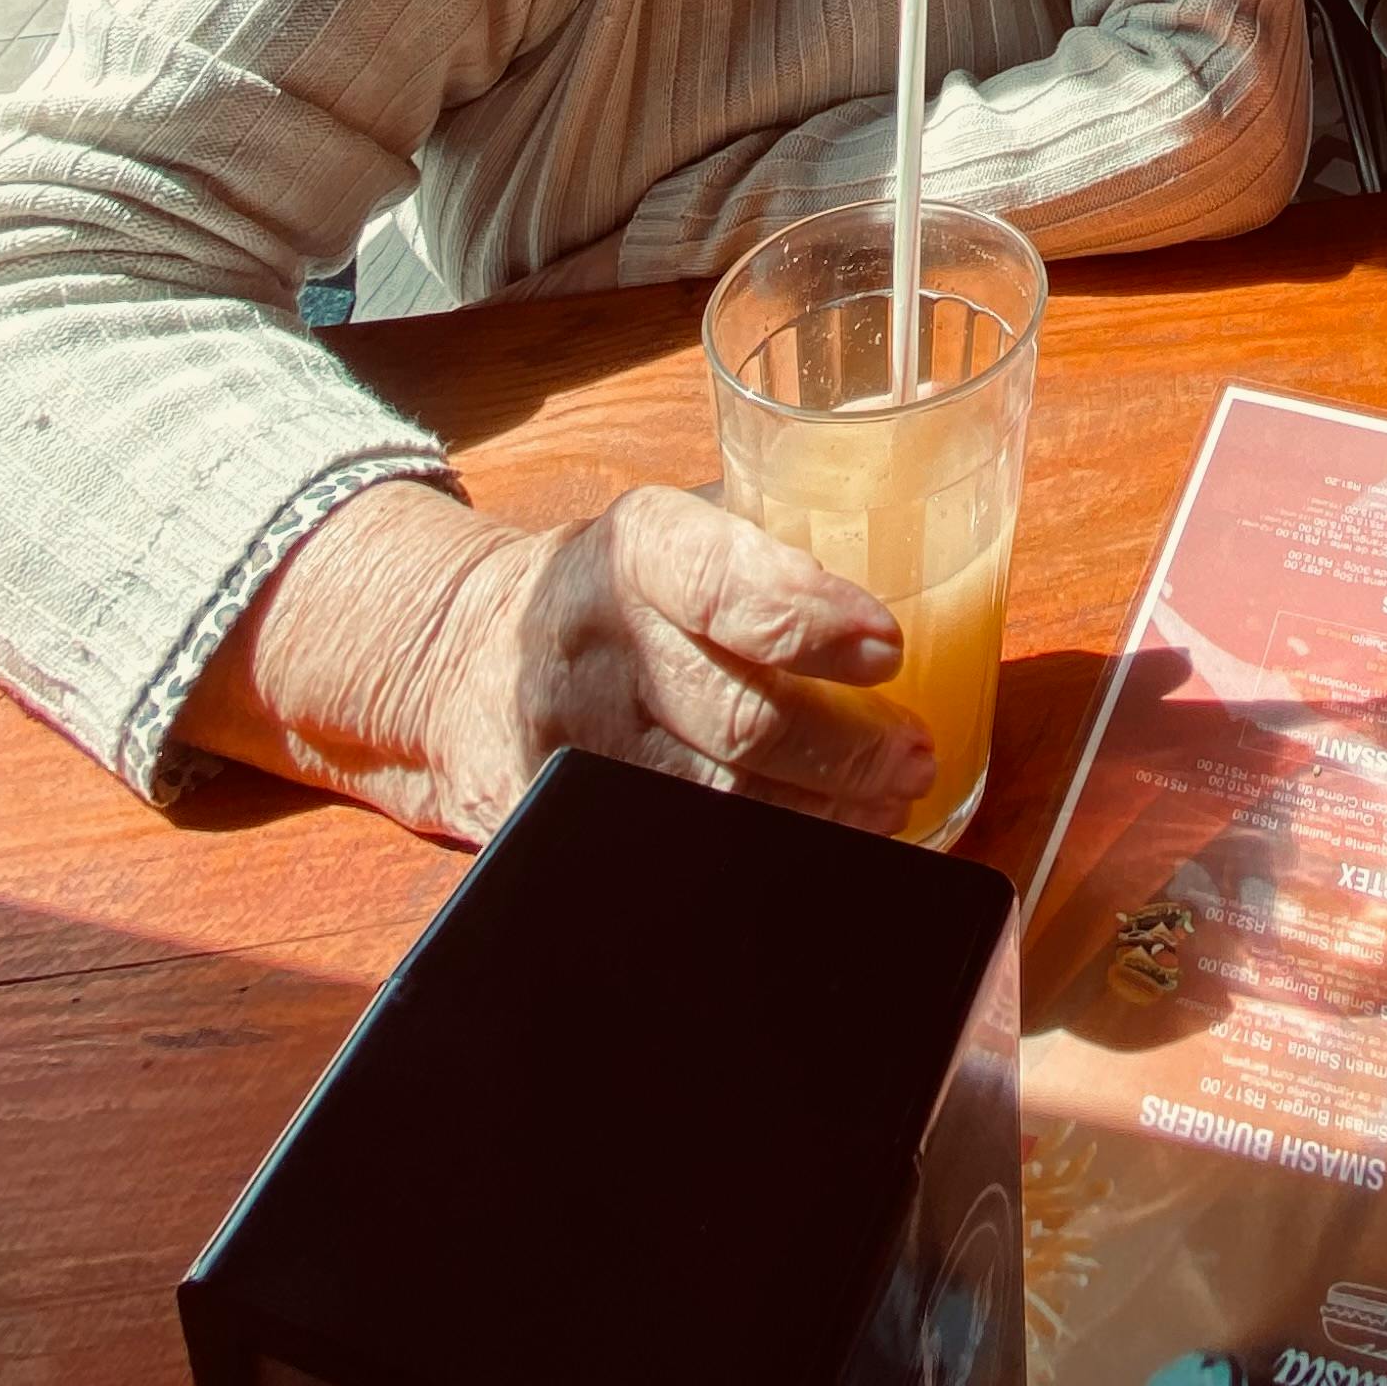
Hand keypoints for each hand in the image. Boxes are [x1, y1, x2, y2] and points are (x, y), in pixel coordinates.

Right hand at [189, 477, 932, 846]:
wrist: (460, 650)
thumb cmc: (615, 586)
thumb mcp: (674, 530)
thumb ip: (770, 552)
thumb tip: (926, 580)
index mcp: (640, 550)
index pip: (734, 589)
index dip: (818, 621)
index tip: (889, 648)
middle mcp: (601, 645)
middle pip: (740, 719)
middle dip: (848, 751)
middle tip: (913, 756)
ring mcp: (572, 744)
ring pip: (715, 802)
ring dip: (819, 815)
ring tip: (886, 806)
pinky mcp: (554, 821)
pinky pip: (672, 850)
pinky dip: (756, 855)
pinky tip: (813, 849)